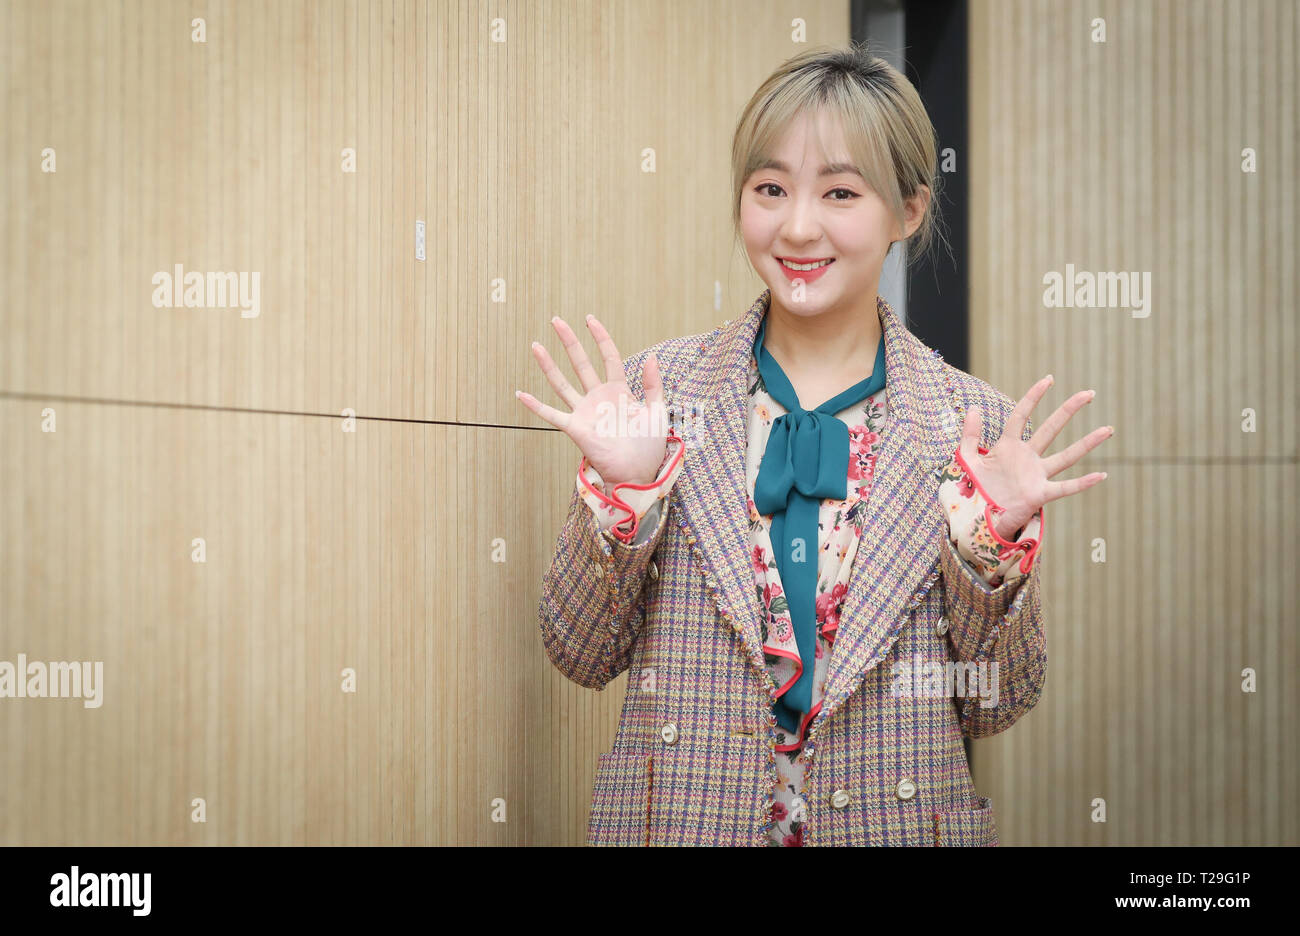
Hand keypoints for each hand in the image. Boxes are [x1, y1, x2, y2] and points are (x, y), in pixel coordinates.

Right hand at [515, 314, 668, 487]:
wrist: (638, 472)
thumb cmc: (648, 446)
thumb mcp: (657, 411)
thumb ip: (654, 384)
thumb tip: (652, 356)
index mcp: (619, 391)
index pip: (609, 357)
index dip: (601, 338)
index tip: (590, 320)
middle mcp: (599, 398)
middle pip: (581, 364)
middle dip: (569, 342)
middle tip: (556, 321)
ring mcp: (585, 412)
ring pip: (562, 383)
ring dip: (548, 365)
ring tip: (536, 345)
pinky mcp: (575, 427)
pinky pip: (551, 414)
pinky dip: (535, 405)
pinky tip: (520, 394)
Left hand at [959, 375, 1111, 539]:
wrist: (978, 517)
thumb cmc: (975, 489)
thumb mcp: (966, 459)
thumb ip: (969, 435)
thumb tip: (974, 408)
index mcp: (1008, 447)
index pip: (1021, 416)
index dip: (1033, 397)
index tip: (1049, 380)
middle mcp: (1027, 458)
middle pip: (1050, 429)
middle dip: (1069, 410)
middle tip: (1089, 393)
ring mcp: (1036, 475)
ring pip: (1066, 457)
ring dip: (1087, 444)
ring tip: (1107, 430)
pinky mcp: (1039, 495)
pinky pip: (1065, 487)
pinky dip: (1083, 483)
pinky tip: (1101, 476)